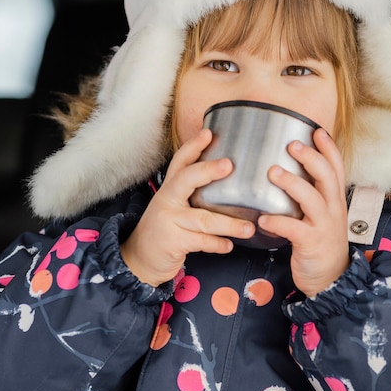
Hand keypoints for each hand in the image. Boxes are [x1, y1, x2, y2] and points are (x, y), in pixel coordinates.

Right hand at [120, 129, 255, 287]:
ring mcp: (169, 220)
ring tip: (249, 227)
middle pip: (187, 179)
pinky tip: (229, 245)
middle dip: (208, 170)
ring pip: (203, 219)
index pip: (181, 161)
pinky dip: (217, 244)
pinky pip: (201, 241)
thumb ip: (194, 194)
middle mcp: (168, 199)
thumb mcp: (174, 205)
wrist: (140, 257)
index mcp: (171, 188)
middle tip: (229, 165)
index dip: (194, 146)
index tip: (209, 133)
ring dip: (229, 224)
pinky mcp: (173, 241)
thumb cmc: (166, 228)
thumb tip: (228, 181)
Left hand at [258, 128, 348, 296]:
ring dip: (292, 183)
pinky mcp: (311, 244)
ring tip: (272, 172)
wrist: (331, 278)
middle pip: (327, 176)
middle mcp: (332, 209)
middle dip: (310, 158)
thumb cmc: (320, 241)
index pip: (336, 168)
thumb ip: (310, 195)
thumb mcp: (322, 215)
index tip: (316, 130)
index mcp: (334, 199)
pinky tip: (262, 219)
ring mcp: (324, 226)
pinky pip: (294, 230)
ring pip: (311, 199)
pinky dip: (278, 222)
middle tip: (291, 145)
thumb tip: (286, 171)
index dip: (328, 148)